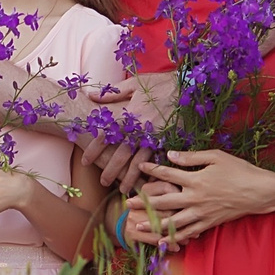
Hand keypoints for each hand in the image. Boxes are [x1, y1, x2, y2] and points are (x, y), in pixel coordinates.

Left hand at [84, 74, 170, 189]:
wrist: (189, 86)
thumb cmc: (160, 83)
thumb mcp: (134, 84)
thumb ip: (111, 93)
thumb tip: (89, 95)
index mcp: (129, 114)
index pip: (106, 135)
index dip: (94, 149)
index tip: (85, 161)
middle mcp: (140, 128)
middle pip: (121, 153)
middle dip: (110, 170)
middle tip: (103, 182)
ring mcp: (156, 136)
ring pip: (139, 161)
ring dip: (130, 177)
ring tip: (124, 191)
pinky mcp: (169, 141)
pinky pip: (158, 160)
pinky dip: (152, 173)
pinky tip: (148, 184)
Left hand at [122, 150, 271, 246]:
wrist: (259, 192)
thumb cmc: (239, 171)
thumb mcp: (216, 157)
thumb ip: (192, 157)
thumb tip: (171, 155)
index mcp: (195, 179)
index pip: (167, 174)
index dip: (152, 169)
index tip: (140, 166)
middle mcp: (195, 198)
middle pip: (163, 202)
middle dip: (144, 202)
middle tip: (127, 203)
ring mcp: (201, 213)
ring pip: (172, 222)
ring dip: (153, 225)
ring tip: (138, 226)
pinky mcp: (209, 223)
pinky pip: (188, 232)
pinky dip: (175, 238)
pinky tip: (162, 242)